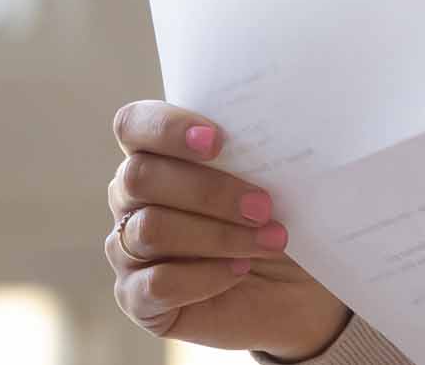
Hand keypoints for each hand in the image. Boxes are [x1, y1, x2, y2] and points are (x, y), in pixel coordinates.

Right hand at [106, 100, 350, 361]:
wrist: (297, 288)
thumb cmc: (279, 219)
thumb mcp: (275, 179)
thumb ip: (255, 150)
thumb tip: (273, 128)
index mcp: (156, 156)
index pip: (133, 125)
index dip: (167, 128)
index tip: (218, 141)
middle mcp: (131, 200)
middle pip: (139, 178)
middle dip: (208, 190)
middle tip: (263, 205)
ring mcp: (127, 250)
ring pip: (151, 230)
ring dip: (218, 235)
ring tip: (269, 241)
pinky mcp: (137, 299)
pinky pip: (156, 284)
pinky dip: (205, 276)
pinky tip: (239, 271)